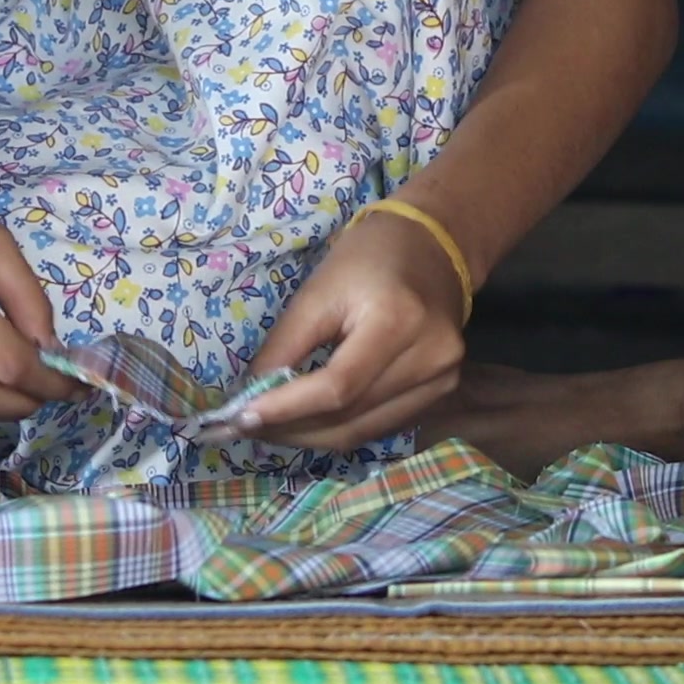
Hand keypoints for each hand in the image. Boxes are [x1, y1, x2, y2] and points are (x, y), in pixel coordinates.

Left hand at [225, 205, 467, 451]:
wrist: (434, 246)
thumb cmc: (369, 258)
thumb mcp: (318, 291)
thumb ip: (285, 346)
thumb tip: (250, 398)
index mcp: (399, 321)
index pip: (338, 387)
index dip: (287, 408)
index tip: (241, 418)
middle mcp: (430, 359)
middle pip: (350, 418)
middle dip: (291, 429)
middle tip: (245, 428)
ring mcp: (442, 380)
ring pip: (363, 432)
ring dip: (311, 437)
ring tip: (272, 429)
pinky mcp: (442, 392)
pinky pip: (380, 426)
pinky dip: (339, 430)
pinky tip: (309, 423)